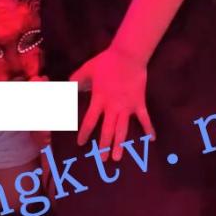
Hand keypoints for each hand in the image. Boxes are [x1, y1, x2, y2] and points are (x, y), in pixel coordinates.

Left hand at [70, 46, 154, 160]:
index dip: (84, 133)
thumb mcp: (86, 70)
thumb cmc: (106, 62)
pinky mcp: (139, 103)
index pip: (89, 121)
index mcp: (99, 100)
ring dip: (120, 144)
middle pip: (107, 130)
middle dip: (103, 146)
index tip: (81, 144)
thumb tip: (64, 91)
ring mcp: (127, 107)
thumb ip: (75, 82)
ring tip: (117, 157)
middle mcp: (113, 107)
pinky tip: (151, 140)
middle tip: (101, 159)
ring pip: (123, 129)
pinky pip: (144, 119)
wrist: (128, 56)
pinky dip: (148, 129)